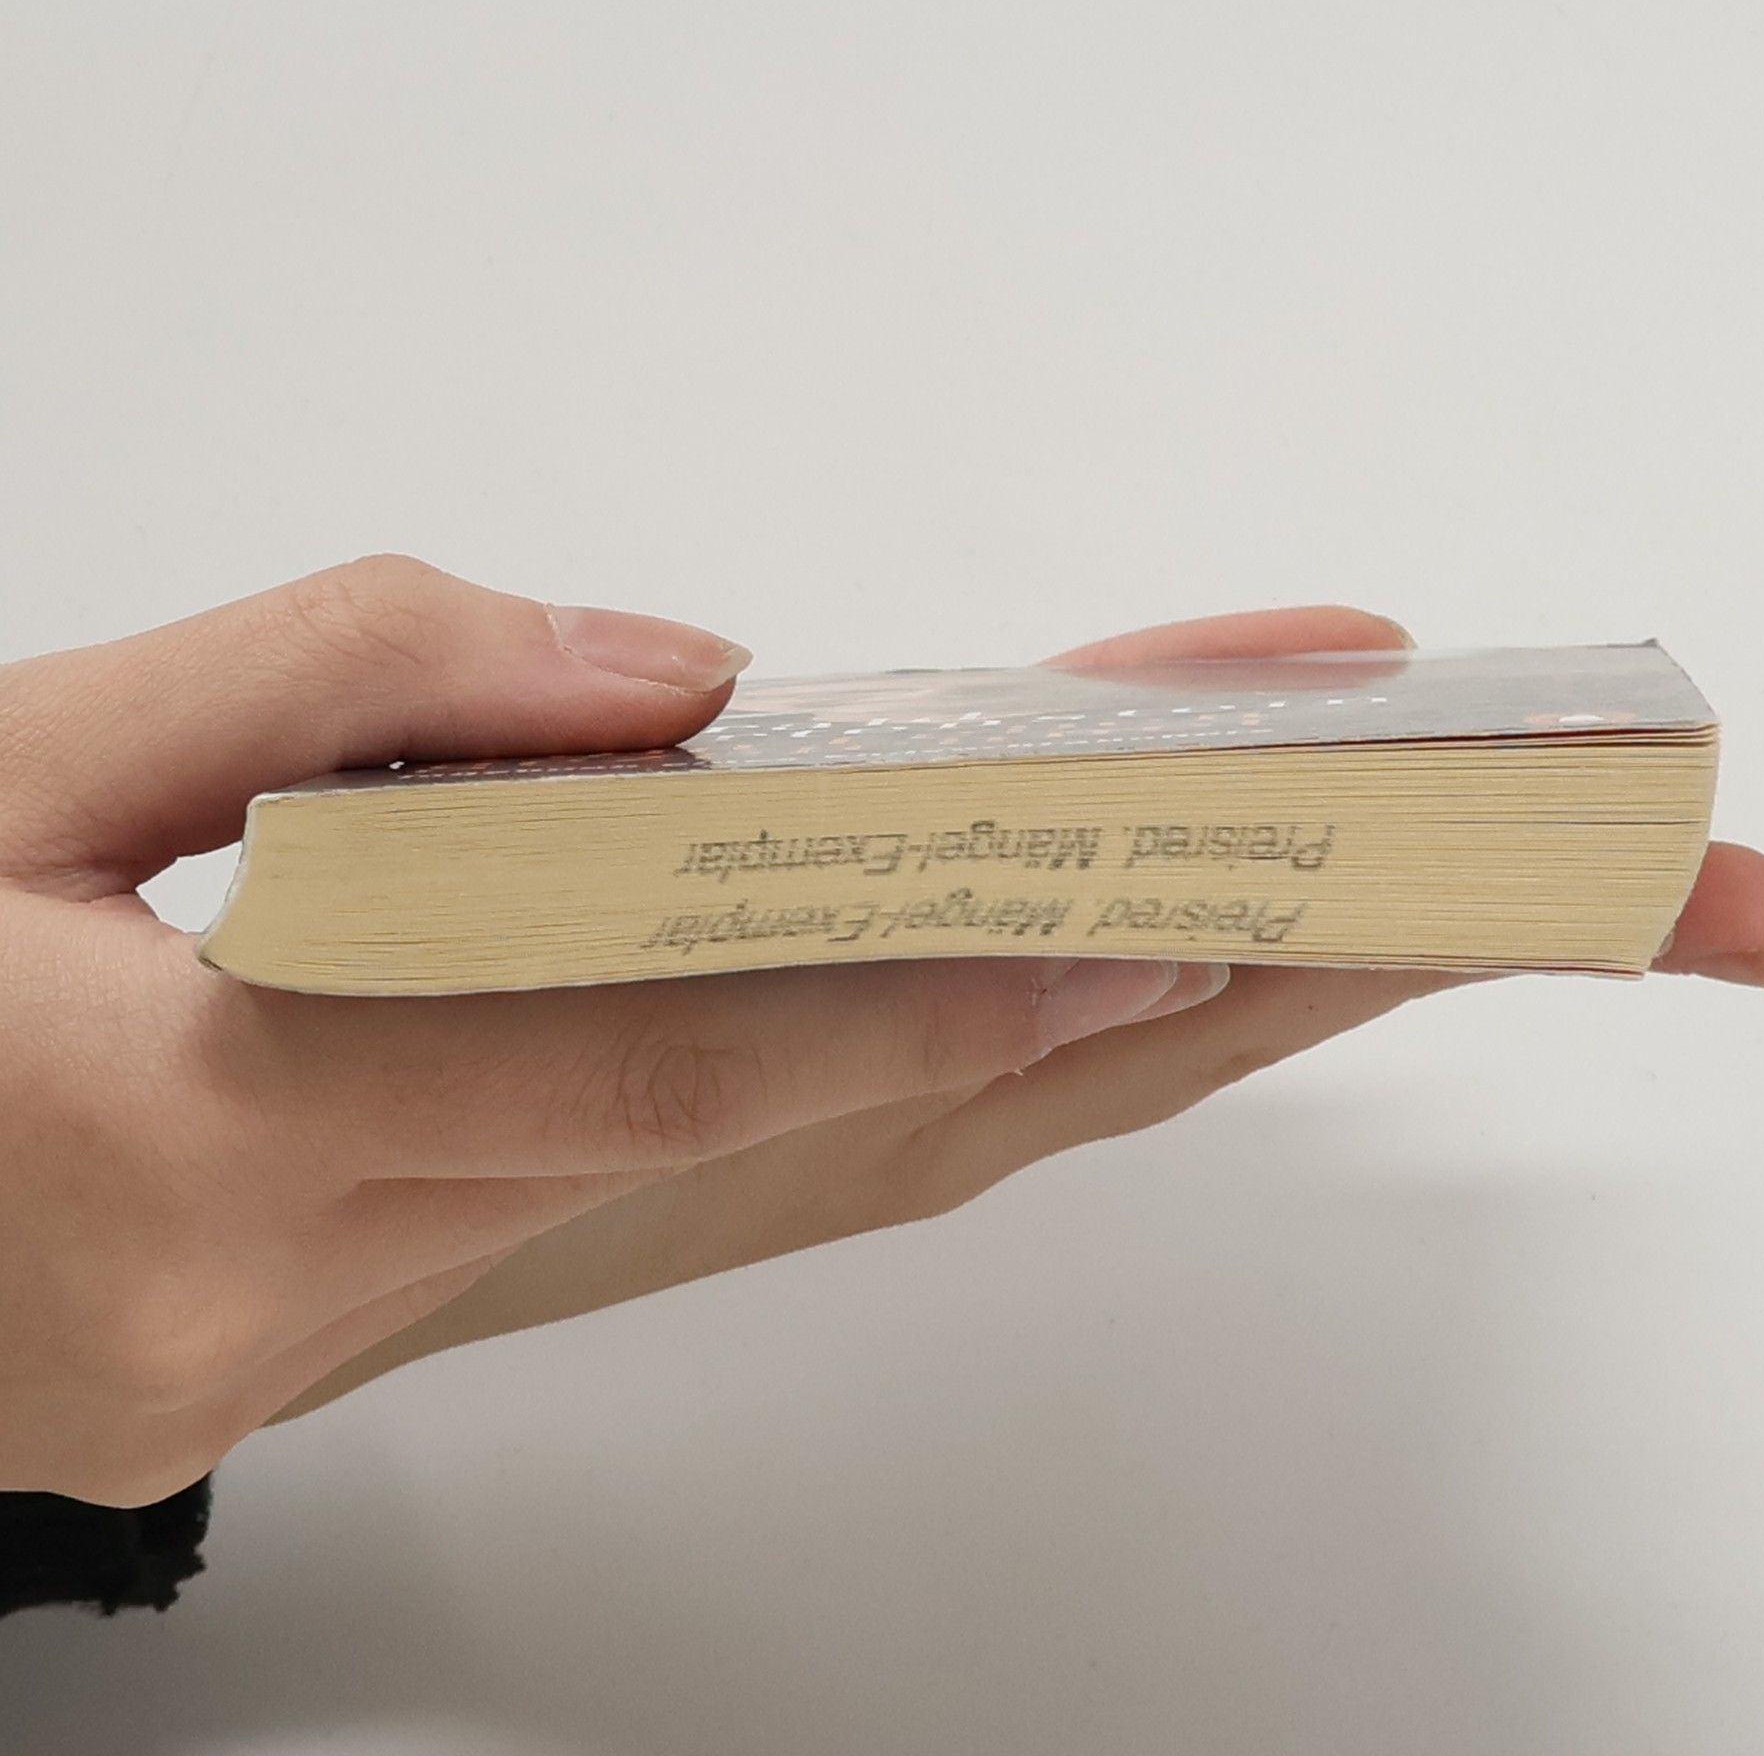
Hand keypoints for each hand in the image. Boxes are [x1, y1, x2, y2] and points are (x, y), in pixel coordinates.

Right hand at [0, 558, 1221, 1502]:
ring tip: (1197, 946)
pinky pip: (637, 1183)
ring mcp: (335, 1327)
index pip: (648, 1058)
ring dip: (980, 1050)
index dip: (912, 990)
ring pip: (736, 1173)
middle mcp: (311, 1282)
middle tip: (1314, 940)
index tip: (1143, 928)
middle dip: (1063, 1029)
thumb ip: (341, 677)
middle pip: (778, 1136)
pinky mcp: (340, 1306)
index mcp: (208, 1135)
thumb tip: (658, 680)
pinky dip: (822, 1085)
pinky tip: (954, 1003)